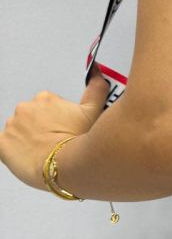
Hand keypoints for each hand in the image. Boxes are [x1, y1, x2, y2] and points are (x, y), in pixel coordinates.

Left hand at [0, 64, 109, 190]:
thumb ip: (95, 89)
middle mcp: (25, 109)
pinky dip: (12, 150)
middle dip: (41, 127)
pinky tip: (26, 155)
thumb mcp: (94, 111)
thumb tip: (96, 73)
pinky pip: (3, 145)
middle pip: (32, 117)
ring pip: (18, 131)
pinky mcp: (2, 143)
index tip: (64, 127)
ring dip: (28, 139)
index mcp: (45, 98)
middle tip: (56, 140)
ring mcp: (12, 126)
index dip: (58, 119)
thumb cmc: (77, 140)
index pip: (48, 106)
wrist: (64, 166)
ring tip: (44, 151)